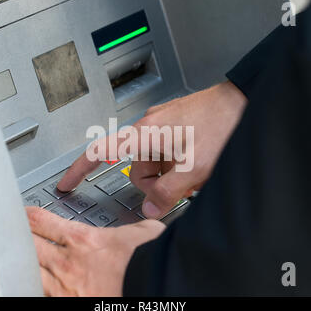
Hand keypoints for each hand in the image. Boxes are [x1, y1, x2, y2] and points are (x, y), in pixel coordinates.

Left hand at [26, 206, 165, 296]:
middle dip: (16, 238)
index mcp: (82, 240)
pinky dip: (31, 286)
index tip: (21, 215)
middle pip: (24, 244)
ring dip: (19, 264)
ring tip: (13, 261)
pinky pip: (37, 293)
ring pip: (25, 271)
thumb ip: (133, 226)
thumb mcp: (144, 233)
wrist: (152, 286)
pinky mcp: (64, 304)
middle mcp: (66, 263)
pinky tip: (27, 283)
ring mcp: (61, 287)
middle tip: (10, 235)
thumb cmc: (148, 263)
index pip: (39, 220)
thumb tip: (138, 227)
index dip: (25, 215)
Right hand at [58, 81, 246, 218]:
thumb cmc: (222, 125)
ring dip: (170, 175)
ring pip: (153, 162)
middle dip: (155, 185)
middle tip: (181, 188)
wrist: (243, 101)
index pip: (100, 152)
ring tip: (196, 173)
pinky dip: (177, 164)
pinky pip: (166, 152)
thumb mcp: (194, 169)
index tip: (67, 183)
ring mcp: (163, 125)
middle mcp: (149, 126)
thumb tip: (148, 209)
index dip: (79, 169)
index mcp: (145, 134)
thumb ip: (167, 193)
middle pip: (135, 168)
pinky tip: (198, 164)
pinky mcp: (176, 125)